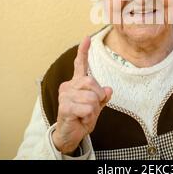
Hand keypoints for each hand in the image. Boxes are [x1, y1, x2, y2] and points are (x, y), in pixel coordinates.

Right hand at [52, 36, 112, 154]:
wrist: (70, 135)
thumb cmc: (82, 118)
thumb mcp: (96, 107)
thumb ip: (102, 96)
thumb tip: (108, 89)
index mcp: (76, 83)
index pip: (80, 64)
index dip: (83, 51)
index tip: (87, 38)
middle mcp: (68, 86)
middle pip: (92, 82)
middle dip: (98, 97)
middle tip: (92, 108)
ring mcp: (65, 96)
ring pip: (91, 97)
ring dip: (93, 110)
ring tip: (85, 115)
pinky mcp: (64, 107)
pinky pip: (87, 108)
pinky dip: (89, 116)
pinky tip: (81, 119)